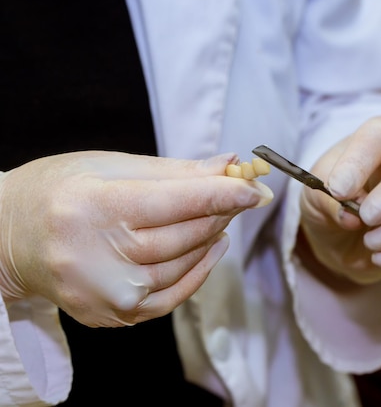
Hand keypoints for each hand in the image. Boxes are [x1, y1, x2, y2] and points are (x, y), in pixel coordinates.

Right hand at [0, 151, 272, 326]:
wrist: (8, 238)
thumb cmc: (59, 191)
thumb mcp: (109, 167)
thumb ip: (173, 172)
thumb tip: (229, 167)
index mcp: (94, 207)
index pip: (174, 202)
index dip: (222, 195)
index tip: (255, 188)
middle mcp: (97, 255)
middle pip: (184, 235)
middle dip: (221, 212)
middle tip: (244, 194)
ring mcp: (105, 292)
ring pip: (184, 264)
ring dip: (212, 237)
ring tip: (222, 216)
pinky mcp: (112, 314)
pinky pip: (173, 294)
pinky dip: (199, 270)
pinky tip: (212, 247)